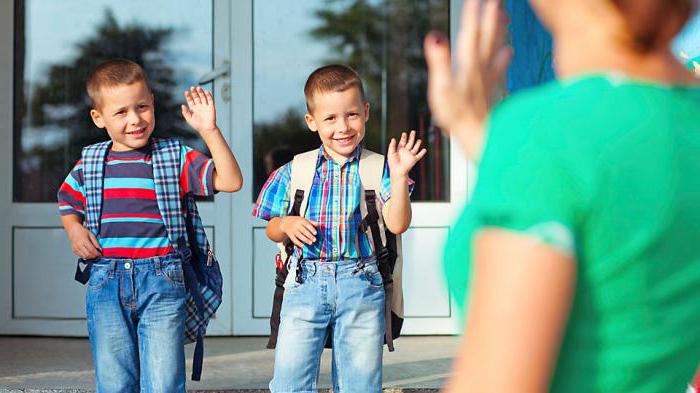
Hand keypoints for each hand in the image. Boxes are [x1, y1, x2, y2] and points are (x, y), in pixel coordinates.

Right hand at [68, 223, 101, 258]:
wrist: (74, 231)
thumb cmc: (83, 232)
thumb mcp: (92, 235)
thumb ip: (96, 243)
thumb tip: (100, 249)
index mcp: (84, 241)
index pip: (92, 250)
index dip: (97, 253)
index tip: (100, 254)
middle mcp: (79, 245)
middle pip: (88, 254)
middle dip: (94, 256)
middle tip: (97, 255)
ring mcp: (76, 248)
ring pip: (84, 256)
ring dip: (90, 257)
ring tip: (93, 255)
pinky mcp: (74, 251)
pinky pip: (81, 256)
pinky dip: (86, 256)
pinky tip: (88, 254)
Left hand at [181, 86, 217, 134]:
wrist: (206, 129)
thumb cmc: (197, 125)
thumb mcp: (189, 119)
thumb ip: (185, 112)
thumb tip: (182, 105)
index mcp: (193, 108)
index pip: (190, 100)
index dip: (188, 96)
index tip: (186, 92)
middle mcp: (199, 106)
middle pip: (196, 97)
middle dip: (194, 92)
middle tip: (192, 88)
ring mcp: (205, 106)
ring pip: (203, 97)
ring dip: (201, 92)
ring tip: (198, 88)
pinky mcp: (211, 107)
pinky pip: (210, 100)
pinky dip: (209, 95)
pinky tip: (206, 92)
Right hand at [280, 216, 317, 247]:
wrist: (285, 223)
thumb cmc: (297, 221)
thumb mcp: (303, 219)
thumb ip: (311, 222)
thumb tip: (318, 224)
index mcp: (300, 220)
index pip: (307, 225)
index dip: (311, 229)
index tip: (316, 233)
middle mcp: (296, 225)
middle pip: (304, 231)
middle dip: (309, 236)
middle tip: (315, 240)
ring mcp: (293, 230)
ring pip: (299, 236)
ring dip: (305, 240)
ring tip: (311, 243)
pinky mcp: (290, 235)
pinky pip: (294, 240)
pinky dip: (298, 243)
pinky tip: (303, 246)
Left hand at [387, 131, 426, 176]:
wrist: (397, 171)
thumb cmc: (393, 163)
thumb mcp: (390, 153)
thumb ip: (391, 146)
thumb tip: (393, 138)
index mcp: (400, 150)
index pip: (402, 142)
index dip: (403, 137)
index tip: (404, 133)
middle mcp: (406, 152)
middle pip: (410, 143)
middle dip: (411, 137)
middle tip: (413, 132)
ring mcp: (410, 155)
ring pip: (415, 148)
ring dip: (417, 144)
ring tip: (419, 140)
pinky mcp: (414, 160)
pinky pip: (419, 155)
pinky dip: (422, 153)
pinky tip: (424, 149)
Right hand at [423, 0, 511, 158]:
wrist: (479, 138)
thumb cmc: (458, 117)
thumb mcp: (441, 89)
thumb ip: (439, 61)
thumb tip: (434, 36)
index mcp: (468, 65)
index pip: (470, 32)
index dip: (472, 12)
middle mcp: (480, 68)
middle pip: (487, 35)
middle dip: (491, 13)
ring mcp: (487, 79)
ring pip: (495, 47)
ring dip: (499, 29)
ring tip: (504, 13)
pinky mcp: (491, 91)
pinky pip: (500, 68)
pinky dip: (505, 57)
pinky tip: (510, 50)